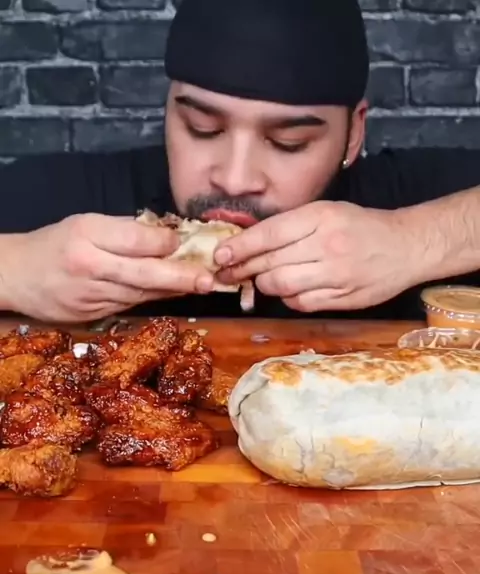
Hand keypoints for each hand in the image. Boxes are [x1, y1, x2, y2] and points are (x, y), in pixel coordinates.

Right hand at [0, 213, 214, 322]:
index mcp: (86, 235)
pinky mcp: (92, 315)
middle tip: (208, 280)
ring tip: (201, 286)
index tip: (187, 241)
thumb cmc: (55, 243)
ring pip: (141, 294)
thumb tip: (168, 236)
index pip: (134, 239)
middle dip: (180, 277)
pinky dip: (154, 299)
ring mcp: (91, 296)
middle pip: (143, 274)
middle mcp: (90, 266)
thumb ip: (124, 230)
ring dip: (173, 291)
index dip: (164, 243)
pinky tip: (173, 295)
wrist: (15, 276)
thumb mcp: (85, 223)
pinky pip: (131, 305)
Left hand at [214, 201, 422, 311]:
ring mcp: (336, 275)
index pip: (269, 234)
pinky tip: (288, 290)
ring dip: (264, 285)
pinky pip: (301, 303)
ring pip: (282, 286)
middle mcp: (327, 245)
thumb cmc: (360, 226)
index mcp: (321, 217)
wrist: (406, 246)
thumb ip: (291, 227)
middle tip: (227, 273)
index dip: (240, 247)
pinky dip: (287, 299)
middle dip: (243, 269)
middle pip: (271, 263)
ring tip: (261, 280)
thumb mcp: (326, 212)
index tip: (220, 255)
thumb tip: (249, 244)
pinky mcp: (343, 298)